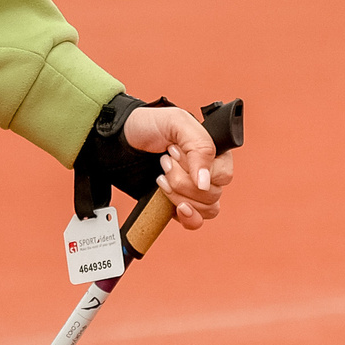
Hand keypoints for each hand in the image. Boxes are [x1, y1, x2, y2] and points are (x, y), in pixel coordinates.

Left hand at [123, 104, 234, 230]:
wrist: (121, 139)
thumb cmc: (150, 125)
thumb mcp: (176, 122)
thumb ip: (200, 147)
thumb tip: (206, 183)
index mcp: (214, 152)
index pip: (224, 175)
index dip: (198, 169)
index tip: (175, 154)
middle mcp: (208, 173)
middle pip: (212, 195)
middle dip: (182, 179)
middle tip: (163, 162)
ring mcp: (195, 191)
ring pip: (206, 210)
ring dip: (179, 195)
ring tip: (161, 177)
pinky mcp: (181, 204)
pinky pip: (196, 222)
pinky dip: (188, 218)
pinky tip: (176, 207)